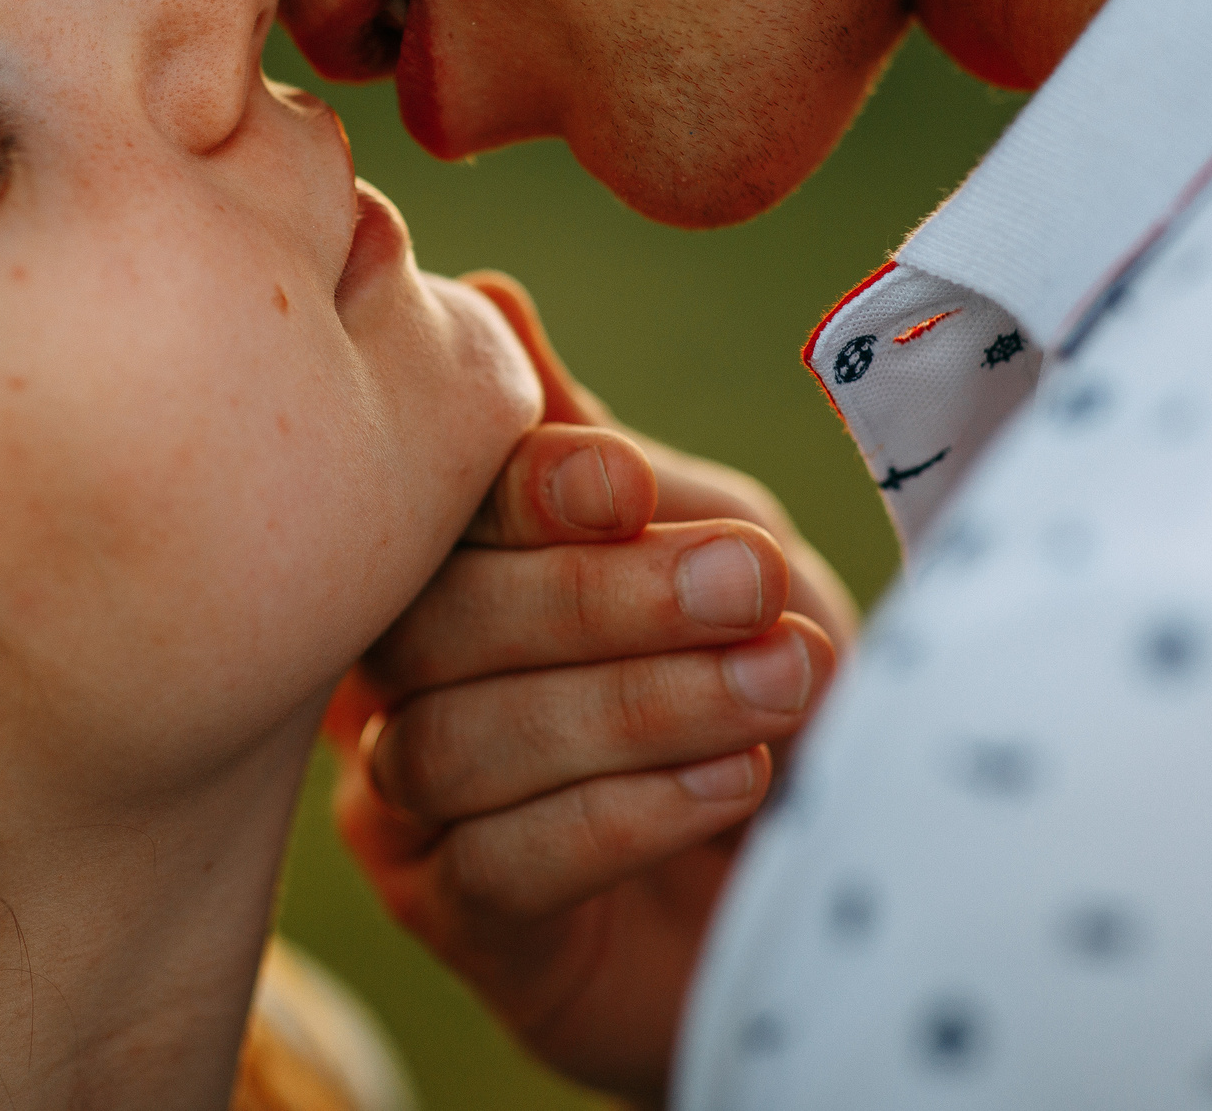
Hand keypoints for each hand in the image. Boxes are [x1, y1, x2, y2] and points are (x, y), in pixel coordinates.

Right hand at [324, 274, 853, 1107]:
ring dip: (632, 708)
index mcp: (451, 553)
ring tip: (775, 687)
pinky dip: (623, 815)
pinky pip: (499, 864)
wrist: (814, 878)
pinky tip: (731, 782)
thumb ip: (595, 452)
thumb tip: (482, 295)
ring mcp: (408, 798)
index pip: (438, 511)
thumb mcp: (705, 540)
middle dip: (603, 600)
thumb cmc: (747, 679)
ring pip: (457, 744)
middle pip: (434, 623)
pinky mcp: (455, 916)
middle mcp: (397, 668)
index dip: (528, 492)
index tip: (630, 486)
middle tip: (751, 585)